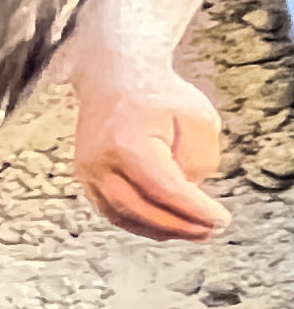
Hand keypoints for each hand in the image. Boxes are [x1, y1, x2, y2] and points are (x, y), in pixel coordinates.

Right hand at [69, 48, 226, 241]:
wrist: (113, 77)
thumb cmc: (158, 95)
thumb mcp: (197, 116)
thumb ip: (200, 157)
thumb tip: (191, 191)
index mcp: (128, 144)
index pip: (165, 190)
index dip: (195, 211)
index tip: (222, 220)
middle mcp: (100, 162)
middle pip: (141, 210)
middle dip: (180, 226)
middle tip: (210, 231)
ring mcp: (88, 172)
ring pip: (123, 217)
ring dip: (160, 230)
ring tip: (192, 231)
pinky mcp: (86, 178)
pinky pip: (111, 212)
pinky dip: (139, 224)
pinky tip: (165, 224)